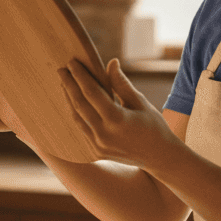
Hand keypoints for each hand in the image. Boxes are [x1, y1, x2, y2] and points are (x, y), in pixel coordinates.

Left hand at [60, 58, 179, 166]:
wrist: (159, 157)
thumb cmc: (153, 126)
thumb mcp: (140, 102)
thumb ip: (122, 84)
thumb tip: (111, 63)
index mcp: (117, 119)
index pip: (92, 93)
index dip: (80, 76)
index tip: (72, 62)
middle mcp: (104, 134)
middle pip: (80, 104)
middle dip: (69, 85)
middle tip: (62, 70)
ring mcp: (98, 145)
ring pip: (77, 118)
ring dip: (69, 99)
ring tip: (64, 84)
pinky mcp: (96, 152)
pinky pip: (82, 129)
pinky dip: (76, 114)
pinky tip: (73, 102)